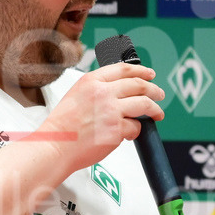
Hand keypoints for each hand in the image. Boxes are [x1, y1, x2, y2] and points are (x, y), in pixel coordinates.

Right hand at [40, 62, 164, 172]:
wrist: (55, 145)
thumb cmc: (62, 127)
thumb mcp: (75, 96)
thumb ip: (96, 91)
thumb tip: (118, 93)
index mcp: (91, 81)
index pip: (123, 69)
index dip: (141, 71)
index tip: (149, 74)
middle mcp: (102, 92)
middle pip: (138, 85)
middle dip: (153, 89)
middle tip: (159, 94)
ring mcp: (111, 110)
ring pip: (143, 104)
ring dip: (155, 109)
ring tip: (158, 114)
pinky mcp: (116, 129)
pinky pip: (135, 126)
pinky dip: (135, 131)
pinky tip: (130, 134)